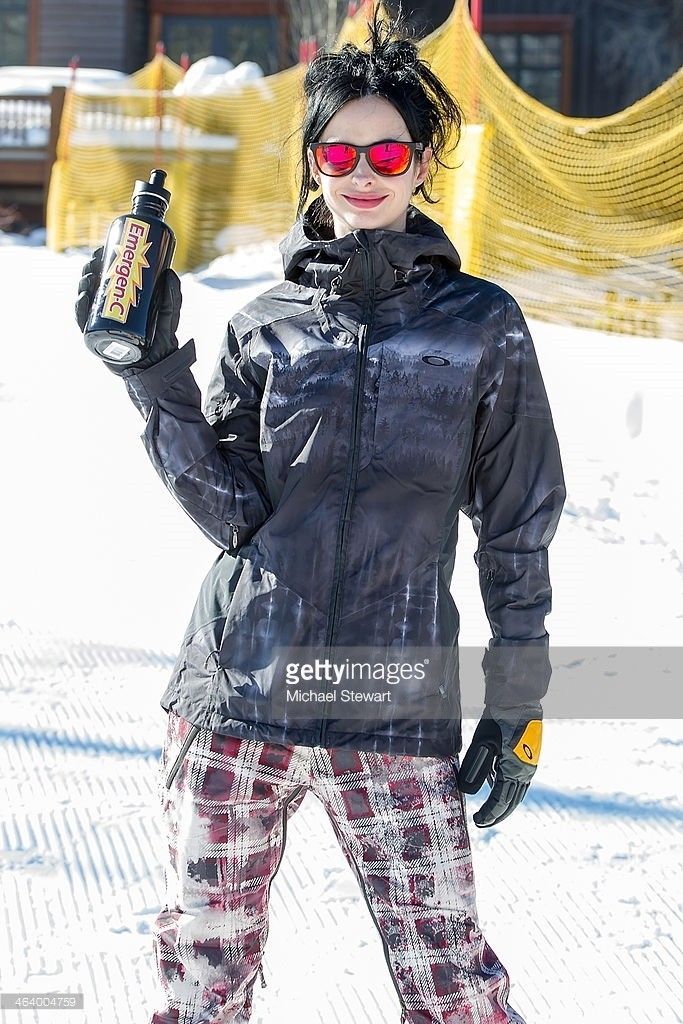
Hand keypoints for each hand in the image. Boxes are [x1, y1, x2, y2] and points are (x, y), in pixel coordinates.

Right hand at [75, 245, 180, 374]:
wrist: (159, 366)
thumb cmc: (163, 339)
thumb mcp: (169, 313)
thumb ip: (173, 296)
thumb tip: (170, 272)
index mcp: (121, 299)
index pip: (107, 276)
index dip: (102, 261)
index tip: (105, 248)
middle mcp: (107, 309)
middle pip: (93, 284)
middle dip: (90, 269)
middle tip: (96, 260)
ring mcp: (100, 323)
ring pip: (85, 299)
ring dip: (83, 284)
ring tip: (89, 276)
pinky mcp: (96, 338)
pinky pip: (82, 322)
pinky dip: (80, 309)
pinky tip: (83, 298)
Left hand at [457, 704, 541, 826]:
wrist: (518, 700)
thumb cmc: (499, 720)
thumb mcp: (483, 743)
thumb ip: (475, 769)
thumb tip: (466, 792)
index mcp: (516, 771)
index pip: (501, 801)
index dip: (489, 813)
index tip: (477, 821)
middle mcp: (526, 771)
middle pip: (511, 801)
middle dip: (497, 814)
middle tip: (482, 822)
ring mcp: (529, 764)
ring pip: (517, 792)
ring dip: (504, 804)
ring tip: (491, 811)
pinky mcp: (528, 756)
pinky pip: (518, 780)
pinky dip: (508, 789)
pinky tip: (497, 787)